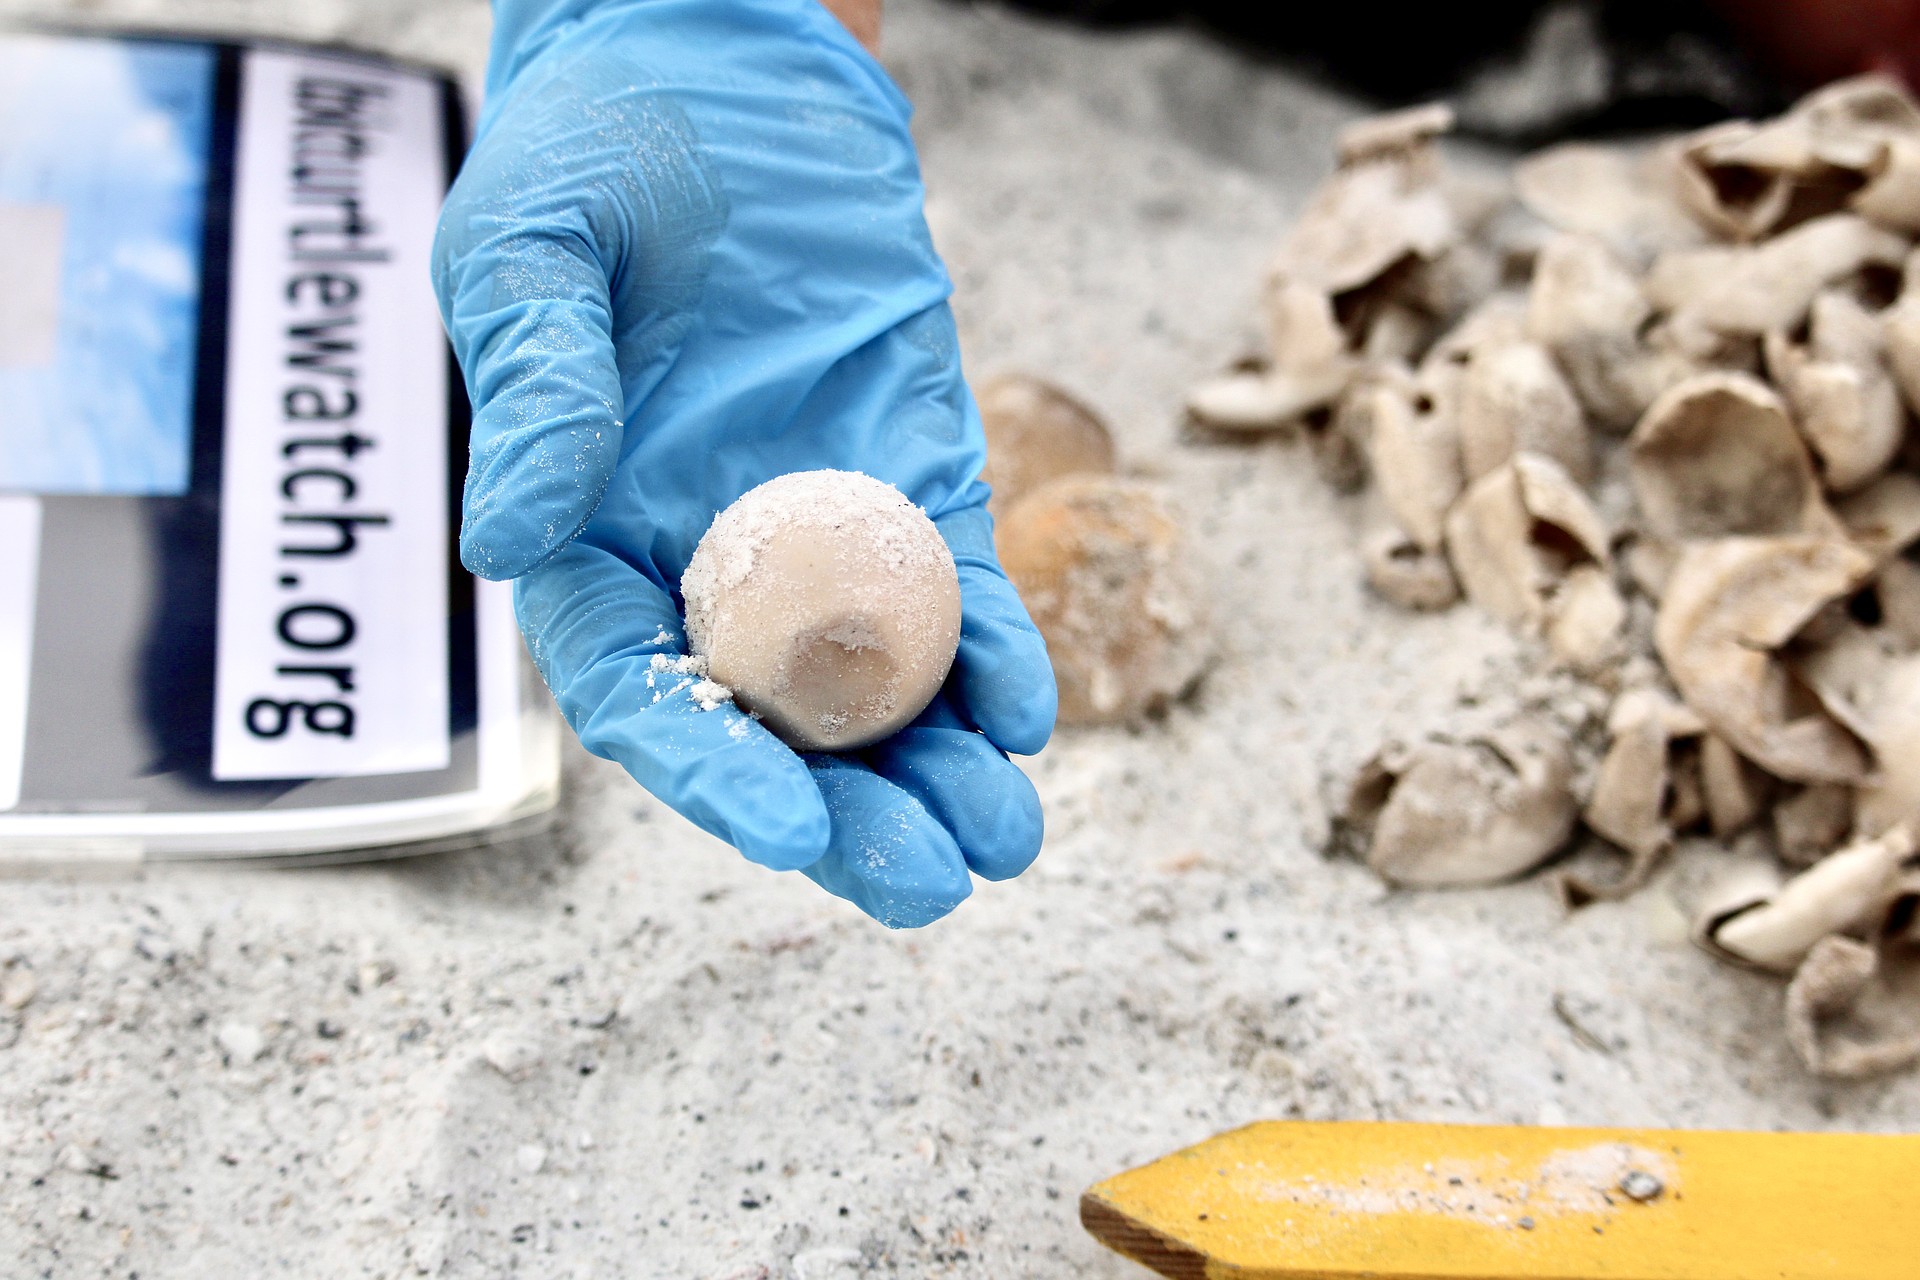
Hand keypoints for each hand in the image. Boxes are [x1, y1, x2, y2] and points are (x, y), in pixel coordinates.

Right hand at [433, 0, 1056, 925]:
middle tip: (930, 880)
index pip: (641, 686)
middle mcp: (709, 561)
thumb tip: (505, 541)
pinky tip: (1028, 711)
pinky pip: (960, 587)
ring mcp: (822, 530)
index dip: (711, 770)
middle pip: (776, 722)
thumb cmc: (600, 151)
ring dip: (940, 766)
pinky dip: (994, 652)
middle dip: (852, 814)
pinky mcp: (915, 476)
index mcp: (593, 538)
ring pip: (882, 684)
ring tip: (1004, 835)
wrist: (729, 72)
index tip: (792, 833)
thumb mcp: (534, 247)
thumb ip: (532, 386)